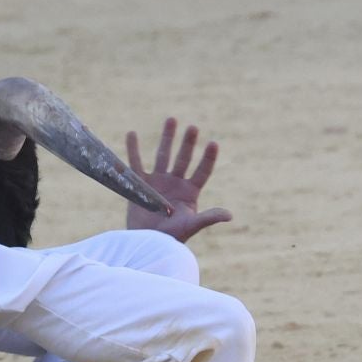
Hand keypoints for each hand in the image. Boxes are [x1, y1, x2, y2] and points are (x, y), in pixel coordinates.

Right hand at [124, 118, 232, 242]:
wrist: (145, 241)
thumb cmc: (171, 237)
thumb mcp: (191, 226)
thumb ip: (208, 218)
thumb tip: (229, 215)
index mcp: (190, 192)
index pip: (202, 171)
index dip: (208, 158)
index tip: (213, 143)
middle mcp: (175, 183)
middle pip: (183, 158)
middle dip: (188, 143)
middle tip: (193, 127)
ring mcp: (158, 182)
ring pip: (163, 155)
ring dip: (167, 138)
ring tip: (172, 119)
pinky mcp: (140, 184)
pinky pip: (135, 163)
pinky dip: (133, 149)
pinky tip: (132, 134)